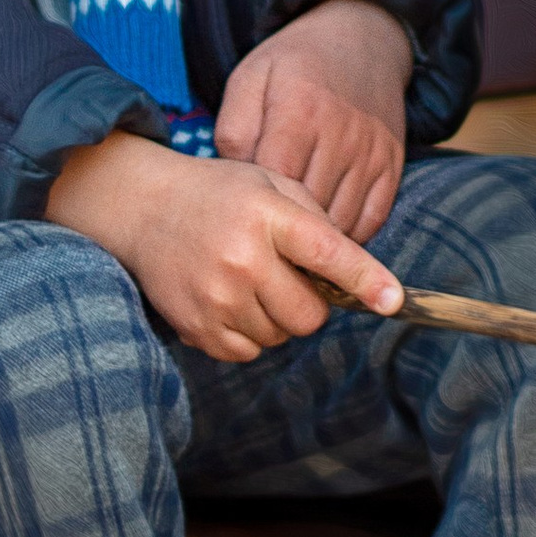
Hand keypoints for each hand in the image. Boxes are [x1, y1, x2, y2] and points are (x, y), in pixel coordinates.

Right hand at [46, 133, 401, 361]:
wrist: (143, 208)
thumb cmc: (219, 194)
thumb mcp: (271, 184)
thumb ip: (317, 222)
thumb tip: (359, 276)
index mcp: (267, 217)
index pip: (328, 254)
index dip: (365, 280)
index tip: (392, 301)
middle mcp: (242, 260)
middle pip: (310, 315)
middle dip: (310, 301)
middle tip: (286, 274)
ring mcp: (217, 298)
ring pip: (281, 336)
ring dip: (277, 316)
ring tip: (249, 280)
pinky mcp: (197, 328)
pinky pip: (249, 352)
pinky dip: (250, 333)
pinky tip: (230, 299)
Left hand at [214, 0, 411, 241]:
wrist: (362, 36)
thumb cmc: (294, 63)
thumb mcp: (250, 78)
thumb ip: (233, 129)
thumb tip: (234, 181)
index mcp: (299, 111)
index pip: (277, 182)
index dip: (258, 207)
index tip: (240, 219)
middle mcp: (341, 134)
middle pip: (310, 208)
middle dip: (284, 230)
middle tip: (261, 240)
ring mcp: (371, 152)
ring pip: (342, 222)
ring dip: (315, 239)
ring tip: (290, 242)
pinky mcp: (393, 163)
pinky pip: (373, 220)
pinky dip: (347, 234)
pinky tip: (323, 230)